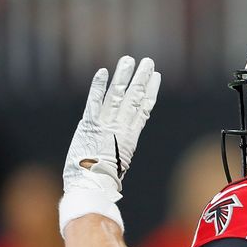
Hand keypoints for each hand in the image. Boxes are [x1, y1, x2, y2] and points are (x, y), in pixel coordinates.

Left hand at [63, 56, 160, 201]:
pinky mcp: (90, 124)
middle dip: (141, 78)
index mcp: (129, 137)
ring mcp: (106, 125)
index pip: (143, 109)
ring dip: (124, 76)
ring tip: (129, 60)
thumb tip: (122, 150)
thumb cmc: (102, 182)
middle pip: (134, 98)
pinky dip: (99, 87)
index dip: (150, 92)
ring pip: (118, 96)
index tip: (156, 78)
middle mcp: (120, 127)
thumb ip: (119, 152)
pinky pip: (94, 101)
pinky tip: (104, 72)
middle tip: (148, 62)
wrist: (92, 186)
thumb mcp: (117, 164)